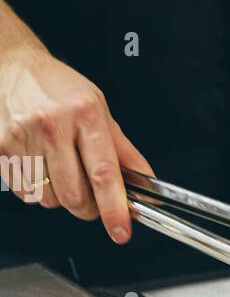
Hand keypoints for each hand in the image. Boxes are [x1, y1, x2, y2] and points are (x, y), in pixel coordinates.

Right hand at [0, 44, 152, 241]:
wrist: (14, 67)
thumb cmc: (59, 89)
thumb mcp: (100, 111)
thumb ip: (124, 152)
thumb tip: (147, 185)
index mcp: (85, 114)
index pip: (104, 173)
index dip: (114, 208)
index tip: (121, 230)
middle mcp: (53, 125)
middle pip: (74, 195)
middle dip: (86, 207)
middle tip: (89, 197)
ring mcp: (23, 136)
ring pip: (48, 198)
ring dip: (58, 196)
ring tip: (57, 167)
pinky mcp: (0, 146)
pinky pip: (24, 191)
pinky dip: (35, 189)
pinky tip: (37, 164)